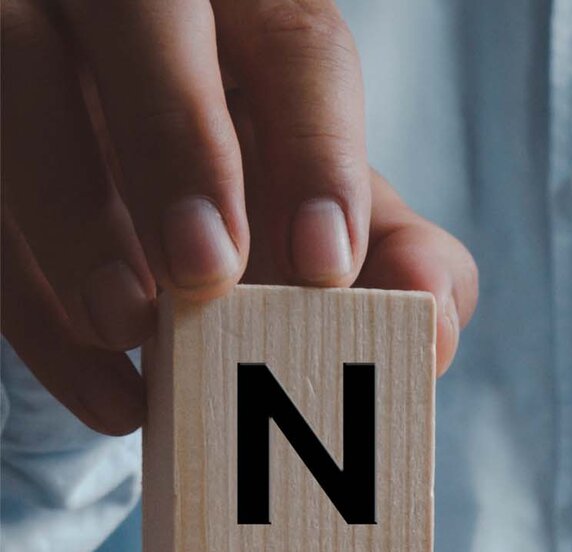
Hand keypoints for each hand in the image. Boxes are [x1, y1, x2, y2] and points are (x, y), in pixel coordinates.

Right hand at [0, 0, 476, 434]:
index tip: (327, 262)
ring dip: (70, 211)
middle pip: (140, 15)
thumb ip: (406, 261)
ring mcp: (29, 40)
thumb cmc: (266, 201)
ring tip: (131, 325)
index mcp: (253, 15)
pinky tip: (107, 394)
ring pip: (17, 73)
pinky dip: (34, 308)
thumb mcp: (339, 223)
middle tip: (205, 271)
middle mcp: (134, 4)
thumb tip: (430, 314)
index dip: (317, 151)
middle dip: (175, 141)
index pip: (296, 46)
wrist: (154, 215)